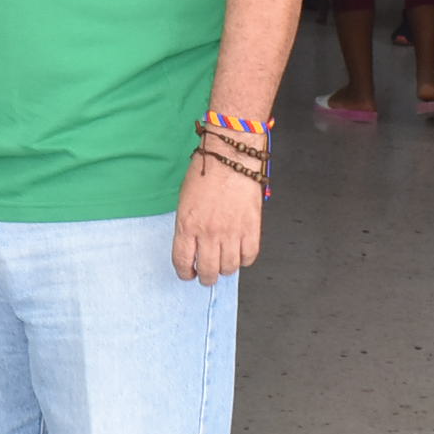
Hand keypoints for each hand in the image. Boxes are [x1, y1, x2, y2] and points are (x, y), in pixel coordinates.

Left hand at [171, 149, 263, 285]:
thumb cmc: (207, 171)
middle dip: (206, 278)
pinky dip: (245, 259)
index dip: (185, 273)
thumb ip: (188, 225)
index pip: (183, 262)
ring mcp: (231, 232)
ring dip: (225, 269)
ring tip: (224, 264)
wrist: (231, 156)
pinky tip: (240, 253)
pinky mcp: (251, 228)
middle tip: (207, 275)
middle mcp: (208, 233)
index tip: (189, 274)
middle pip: (208, 270)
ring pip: (229, 267)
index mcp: (187, 225)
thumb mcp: (185, 201)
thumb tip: (193, 245)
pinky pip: (249, 256)